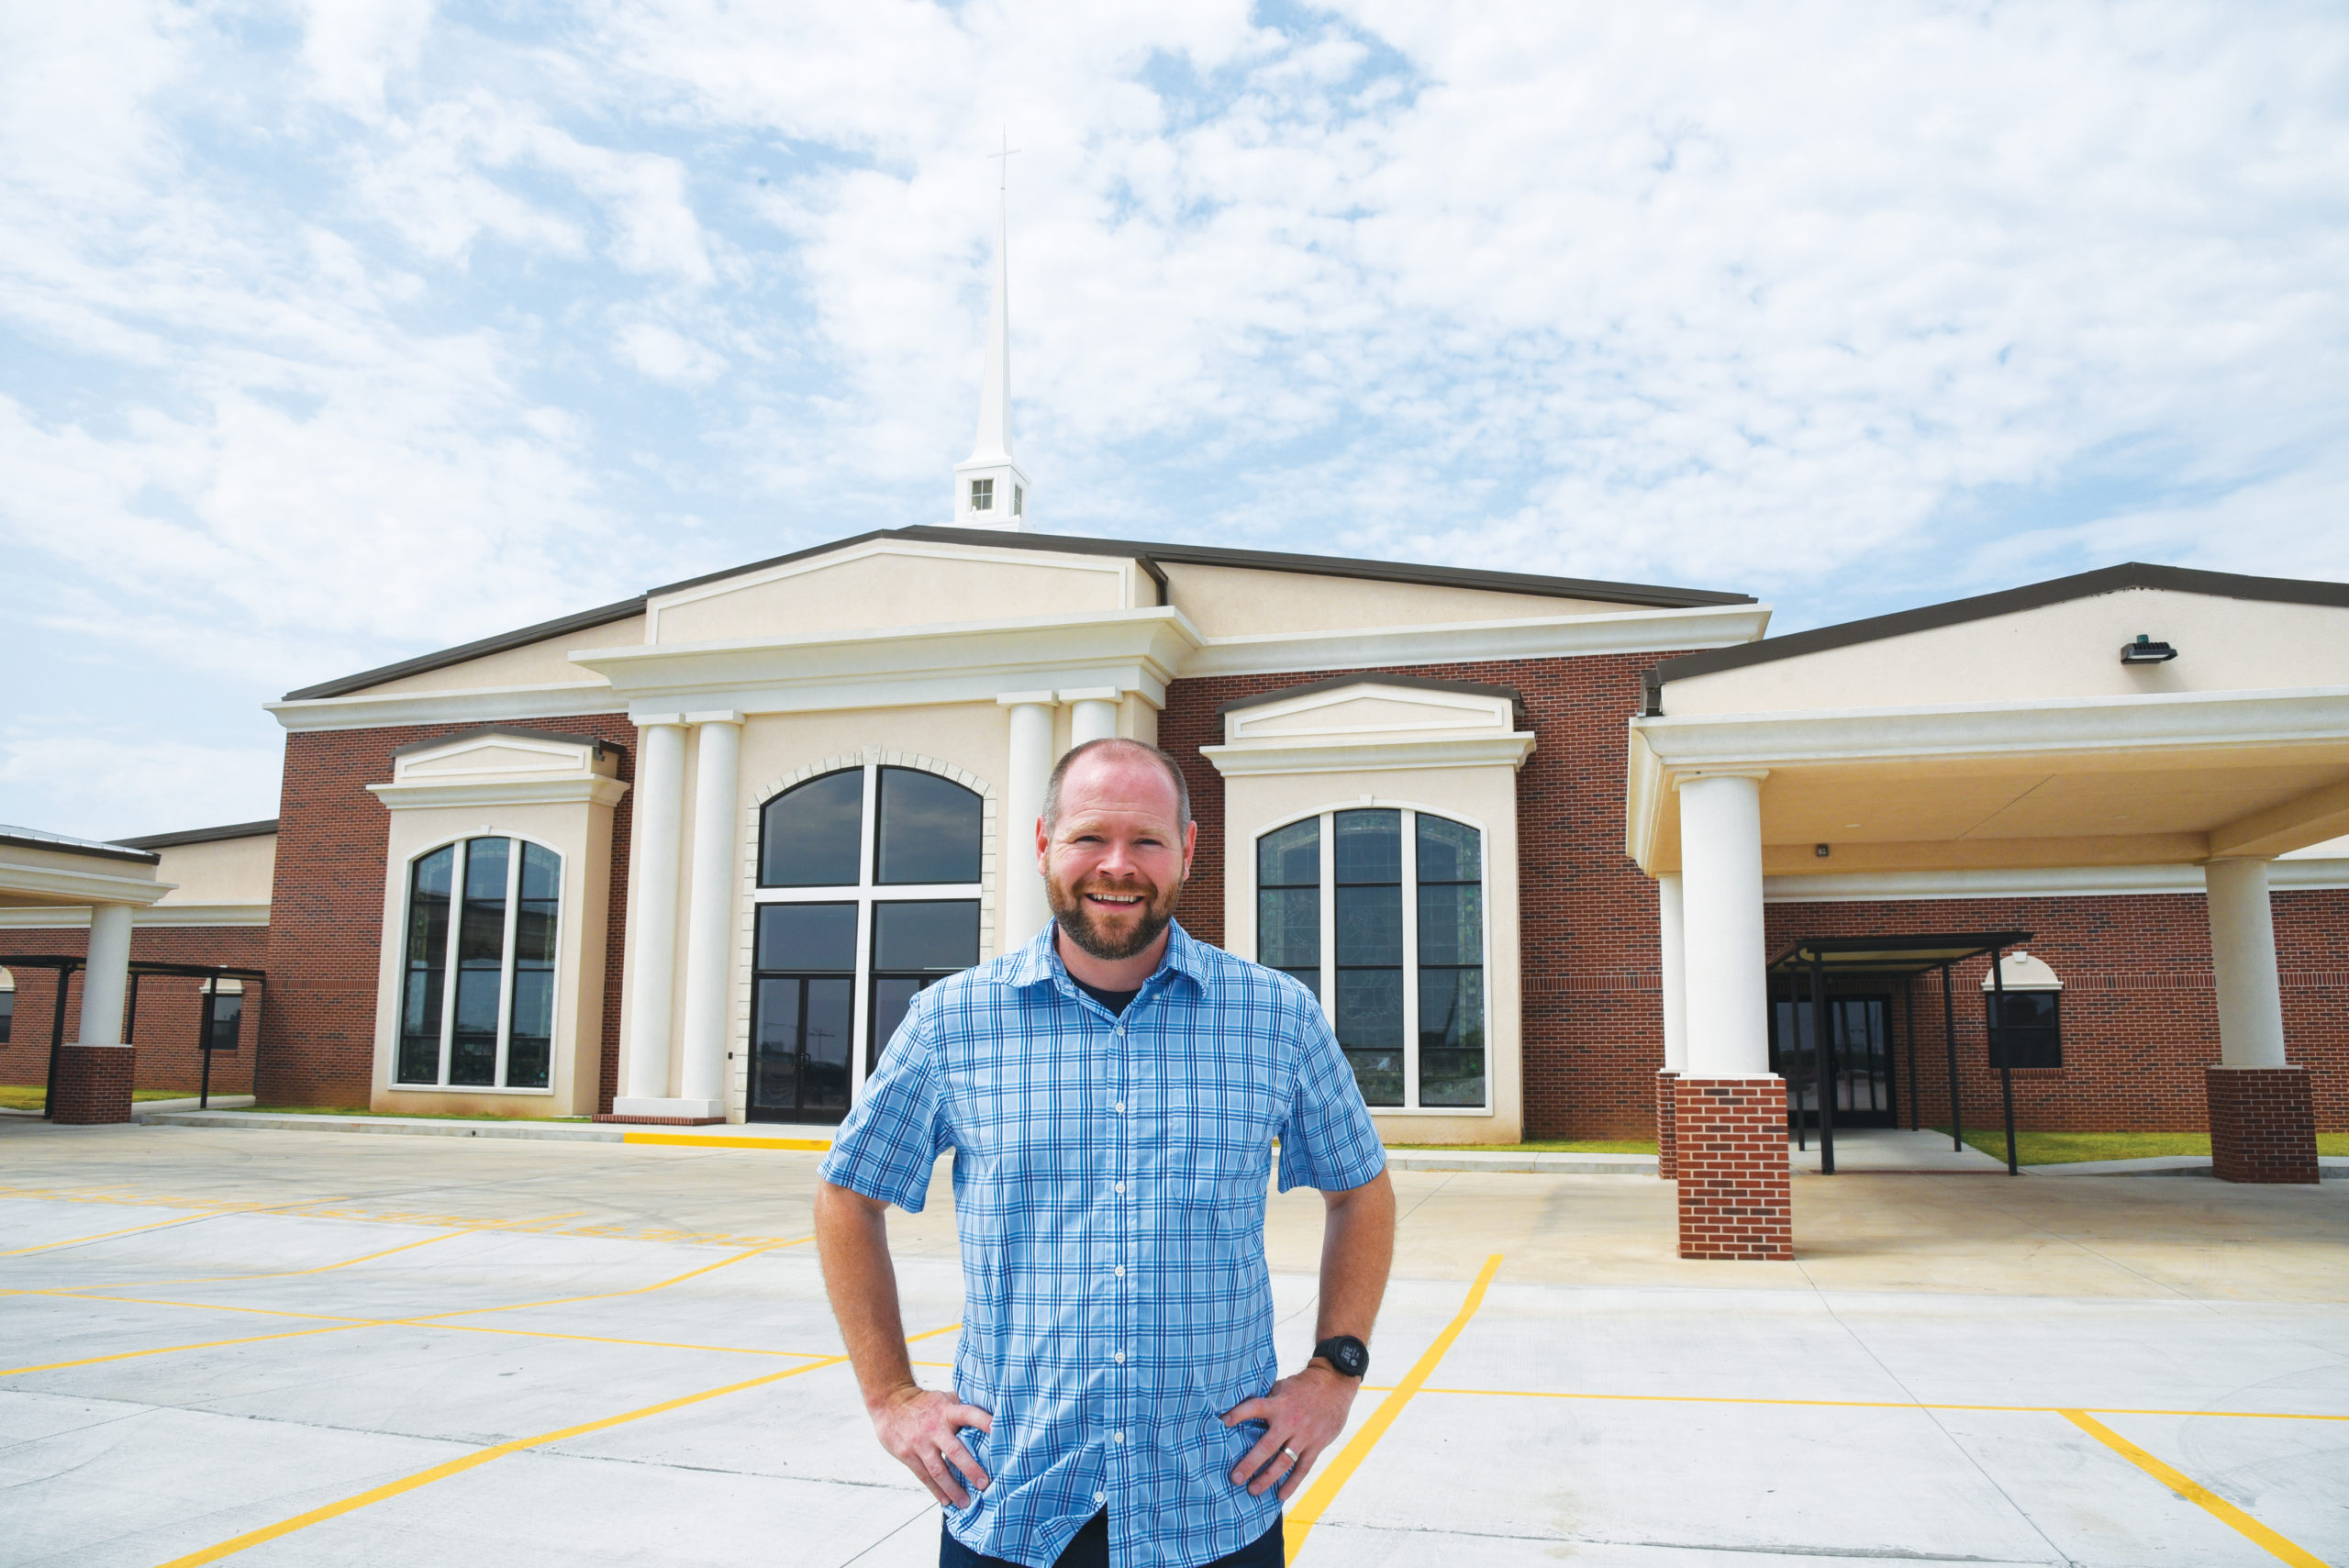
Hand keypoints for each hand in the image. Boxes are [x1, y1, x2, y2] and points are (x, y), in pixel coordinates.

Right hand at [870, 1384, 994, 1506]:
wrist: (889, 1402)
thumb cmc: (925, 1403)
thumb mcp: (944, 1399)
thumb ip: (962, 1408)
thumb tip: (992, 1413)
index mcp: (947, 1410)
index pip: (969, 1414)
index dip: (984, 1421)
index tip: (998, 1431)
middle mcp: (934, 1427)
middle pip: (955, 1451)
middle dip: (970, 1469)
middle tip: (985, 1484)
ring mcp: (920, 1442)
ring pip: (938, 1470)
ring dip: (953, 1488)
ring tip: (965, 1503)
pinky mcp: (907, 1454)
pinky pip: (924, 1476)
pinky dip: (936, 1490)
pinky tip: (946, 1501)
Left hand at [1221, 1362, 1359, 1500]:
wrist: (1335, 1385)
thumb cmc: (1302, 1386)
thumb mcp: (1282, 1387)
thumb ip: (1265, 1400)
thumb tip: (1238, 1405)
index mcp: (1278, 1404)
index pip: (1255, 1407)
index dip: (1238, 1414)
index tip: (1222, 1422)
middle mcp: (1290, 1421)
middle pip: (1267, 1446)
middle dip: (1250, 1463)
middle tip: (1235, 1478)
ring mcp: (1304, 1436)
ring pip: (1284, 1462)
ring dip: (1268, 1478)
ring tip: (1253, 1490)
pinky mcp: (1316, 1445)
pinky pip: (1303, 1468)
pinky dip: (1292, 1484)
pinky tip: (1281, 1496)